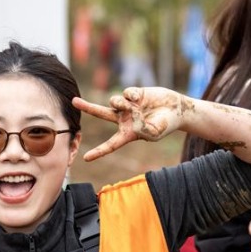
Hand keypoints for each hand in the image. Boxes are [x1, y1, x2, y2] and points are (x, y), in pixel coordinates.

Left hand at [73, 87, 191, 160]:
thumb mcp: (155, 132)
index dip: (99, 152)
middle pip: (101, 113)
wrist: (176, 110)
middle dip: (88, 107)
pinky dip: (132, 95)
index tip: (85, 158)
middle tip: (74, 101)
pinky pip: (126, 92)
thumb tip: (130, 114)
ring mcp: (128, 105)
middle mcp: (124, 119)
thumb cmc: (166, 125)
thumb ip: (142, 128)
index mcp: (128, 134)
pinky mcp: (134, 94)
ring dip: (120, 103)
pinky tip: (140, 98)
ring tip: (132, 105)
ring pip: (114, 102)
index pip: (111, 144)